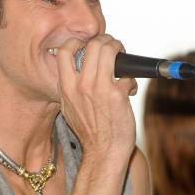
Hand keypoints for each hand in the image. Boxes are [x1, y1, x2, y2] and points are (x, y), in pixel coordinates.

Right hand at [55, 35, 137, 163]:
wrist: (103, 153)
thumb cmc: (90, 133)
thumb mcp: (69, 108)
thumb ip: (72, 88)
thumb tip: (83, 71)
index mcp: (65, 88)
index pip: (64, 51)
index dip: (78, 42)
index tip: (88, 46)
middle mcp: (79, 85)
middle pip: (92, 45)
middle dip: (106, 41)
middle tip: (113, 48)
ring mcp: (98, 88)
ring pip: (109, 50)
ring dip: (119, 49)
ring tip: (123, 58)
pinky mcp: (116, 94)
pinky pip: (126, 74)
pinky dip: (131, 80)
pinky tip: (130, 90)